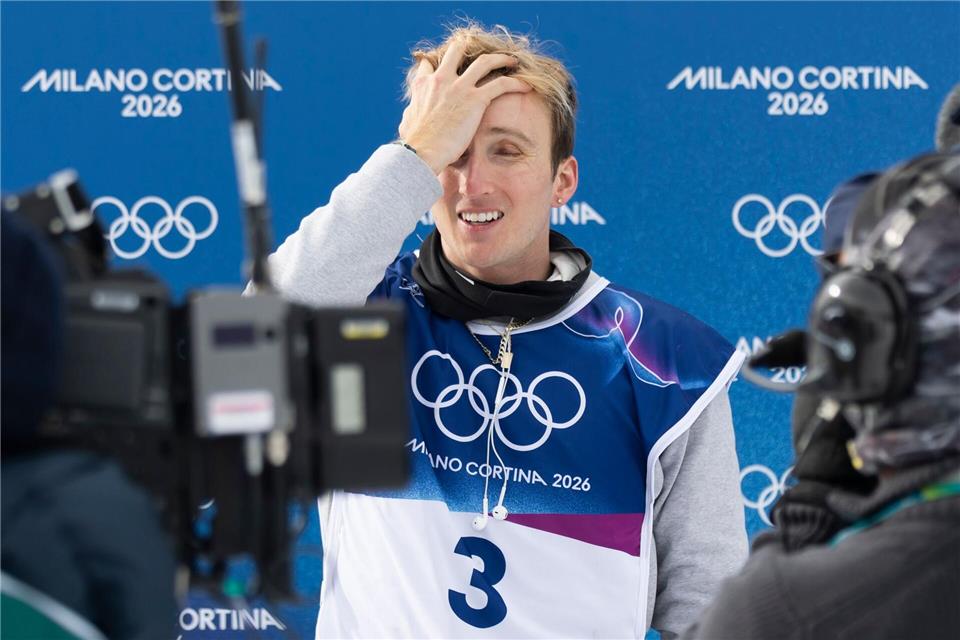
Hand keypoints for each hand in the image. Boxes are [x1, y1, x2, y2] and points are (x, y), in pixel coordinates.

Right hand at [398, 44, 530, 173]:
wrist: (419, 153)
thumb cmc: (413, 144)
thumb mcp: (406, 122)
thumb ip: (412, 111)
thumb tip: (411, 113)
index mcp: (423, 85)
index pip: (430, 64)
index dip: (440, 63)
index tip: (450, 67)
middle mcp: (441, 79)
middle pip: (458, 50)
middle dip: (471, 48)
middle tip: (484, 55)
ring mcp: (459, 87)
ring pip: (485, 61)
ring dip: (501, 58)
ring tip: (512, 61)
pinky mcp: (475, 99)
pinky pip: (501, 84)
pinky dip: (516, 83)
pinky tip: (526, 85)